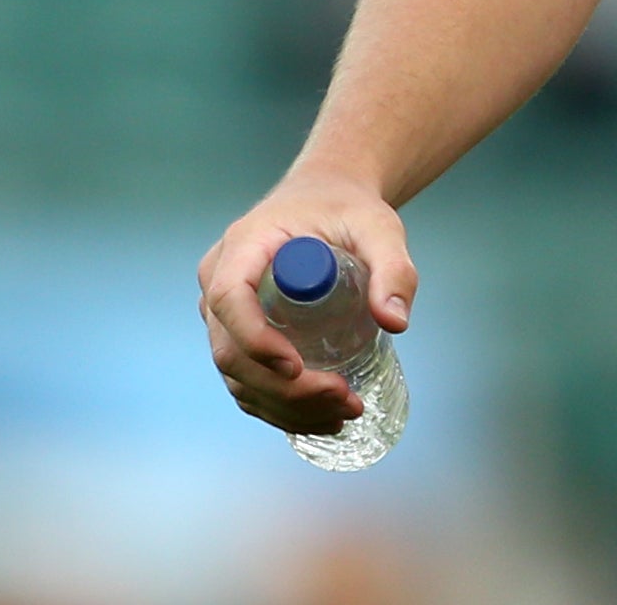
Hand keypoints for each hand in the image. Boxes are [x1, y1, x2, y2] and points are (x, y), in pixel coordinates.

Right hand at [197, 172, 416, 435]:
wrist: (328, 199)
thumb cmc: (348, 208)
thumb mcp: (379, 226)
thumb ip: (394, 267)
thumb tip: (396, 322)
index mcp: (244, 246)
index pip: (229, 298)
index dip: (255, 339)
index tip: (299, 366)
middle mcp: (219, 280)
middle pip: (230, 350)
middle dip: (284, 387)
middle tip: (344, 399)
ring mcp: (222, 313)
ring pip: (237, 376)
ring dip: (285, 406)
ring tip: (344, 413)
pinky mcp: (236, 334)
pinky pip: (246, 381)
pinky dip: (278, 407)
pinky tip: (321, 417)